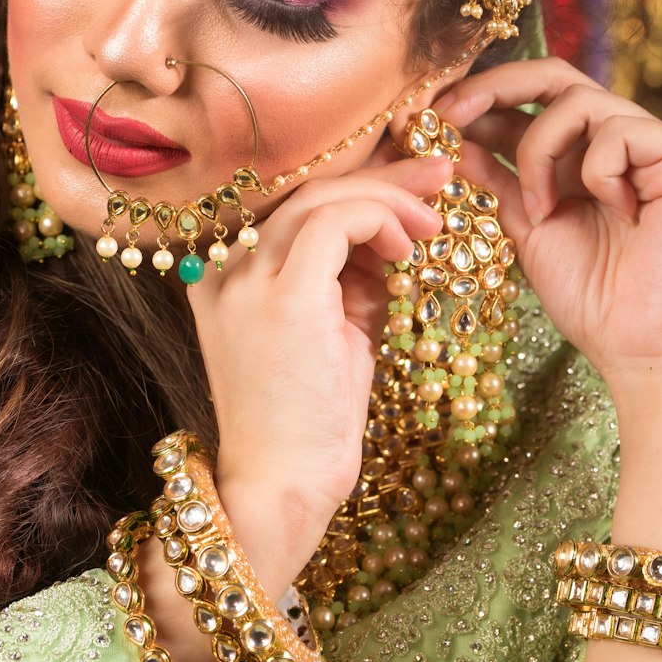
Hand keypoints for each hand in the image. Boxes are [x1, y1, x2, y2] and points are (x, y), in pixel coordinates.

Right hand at [186, 158, 447, 560]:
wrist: (281, 484)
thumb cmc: (306, 420)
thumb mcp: (329, 331)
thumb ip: (349, 279)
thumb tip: (392, 235)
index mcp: (221, 272)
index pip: (292, 200)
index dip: (357, 183)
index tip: (413, 185)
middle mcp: (223, 266)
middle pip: (307, 188)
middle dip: (384, 176)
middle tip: (440, 176)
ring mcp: (245, 278)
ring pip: (322, 197)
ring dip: (388, 199)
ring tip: (433, 224)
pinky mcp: (282, 297)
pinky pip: (334, 223)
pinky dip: (378, 221)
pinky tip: (406, 251)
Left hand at [420, 56, 661, 393]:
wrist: (643, 349)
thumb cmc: (591, 300)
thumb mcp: (524, 227)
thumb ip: (495, 178)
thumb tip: (450, 135)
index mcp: (583, 157)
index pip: (532, 100)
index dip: (481, 99)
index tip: (430, 118)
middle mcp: (622, 142)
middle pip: (556, 77)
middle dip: (495, 87)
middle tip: (450, 112)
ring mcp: (658, 147)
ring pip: (580, 99)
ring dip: (539, 149)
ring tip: (541, 208)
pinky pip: (620, 131)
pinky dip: (594, 168)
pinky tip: (609, 210)